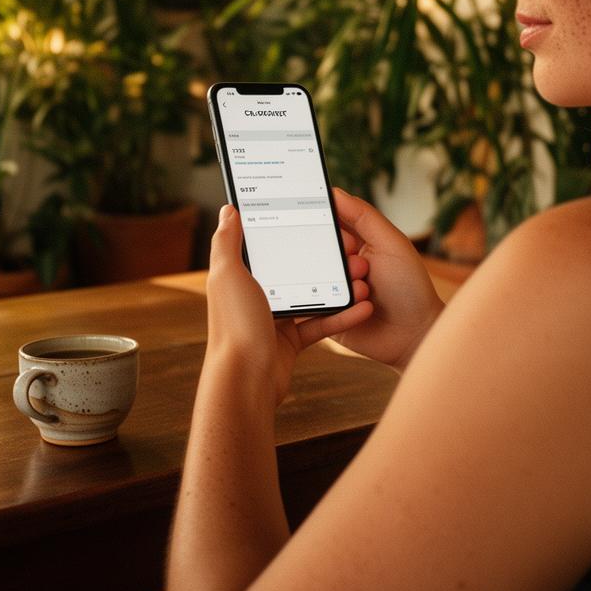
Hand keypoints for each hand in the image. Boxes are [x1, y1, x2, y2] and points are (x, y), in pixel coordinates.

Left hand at [206, 205, 372, 403]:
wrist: (246, 381)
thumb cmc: (235, 325)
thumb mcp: (228, 274)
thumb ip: (227, 241)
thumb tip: (228, 210)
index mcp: (238, 276)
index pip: (261, 245)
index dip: (282, 229)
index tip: (307, 215)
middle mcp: (254, 295)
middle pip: (291, 268)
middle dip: (318, 258)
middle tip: (346, 246)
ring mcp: (273, 319)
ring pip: (311, 295)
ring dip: (336, 287)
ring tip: (360, 275)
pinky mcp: (290, 341)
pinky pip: (320, 324)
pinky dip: (341, 316)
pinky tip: (362, 308)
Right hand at [331, 188, 444, 369]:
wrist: (415, 335)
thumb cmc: (409, 286)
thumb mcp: (392, 244)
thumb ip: (364, 216)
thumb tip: (334, 191)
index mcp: (353, 241)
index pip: (327, 222)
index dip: (324, 219)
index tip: (320, 218)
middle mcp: (338, 264)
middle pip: (314, 248)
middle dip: (336, 254)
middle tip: (359, 263)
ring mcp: (329, 289)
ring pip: (310, 275)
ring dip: (339, 280)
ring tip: (366, 288)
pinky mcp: (324, 315)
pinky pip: (313, 305)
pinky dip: (336, 304)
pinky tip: (363, 306)